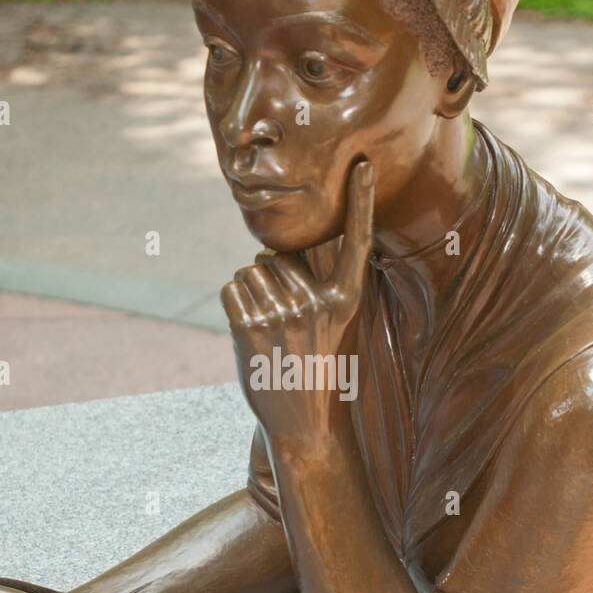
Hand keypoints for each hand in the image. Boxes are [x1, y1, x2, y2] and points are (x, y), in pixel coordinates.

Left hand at [220, 160, 374, 441]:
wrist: (307, 428)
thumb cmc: (320, 375)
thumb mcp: (334, 330)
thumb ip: (313, 292)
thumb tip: (271, 261)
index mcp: (347, 299)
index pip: (357, 240)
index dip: (360, 201)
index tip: (361, 165)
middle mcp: (319, 301)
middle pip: (278, 258)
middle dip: (273, 282)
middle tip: (286, 326)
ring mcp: (285, 313)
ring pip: (251, 273)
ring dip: (252, 295)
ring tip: (270, 334)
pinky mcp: (251, 326)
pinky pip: (231, 288)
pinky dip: (234, 305)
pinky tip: (251, 335)